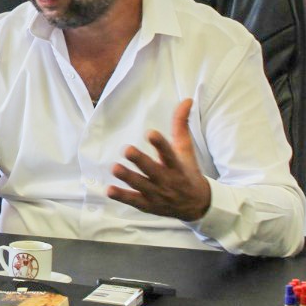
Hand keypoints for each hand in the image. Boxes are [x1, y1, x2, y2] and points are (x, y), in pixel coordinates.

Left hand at [107, 98, 211, 220]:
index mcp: (177, 166)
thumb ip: (181, 124)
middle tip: (127, 149)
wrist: (196, 206)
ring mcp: (157, 193)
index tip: (150, 133)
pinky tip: (109, 190)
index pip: (169, 153)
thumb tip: (186, 99)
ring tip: (115, 167)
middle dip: (140, 161)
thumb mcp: (185, 149)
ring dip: (128, 177)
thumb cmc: (187, 172)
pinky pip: (134, 200)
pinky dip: (122, 196)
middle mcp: (167, 180)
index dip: (160, 144)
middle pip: (153, 170)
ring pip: (141, 185)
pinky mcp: (148, 204)